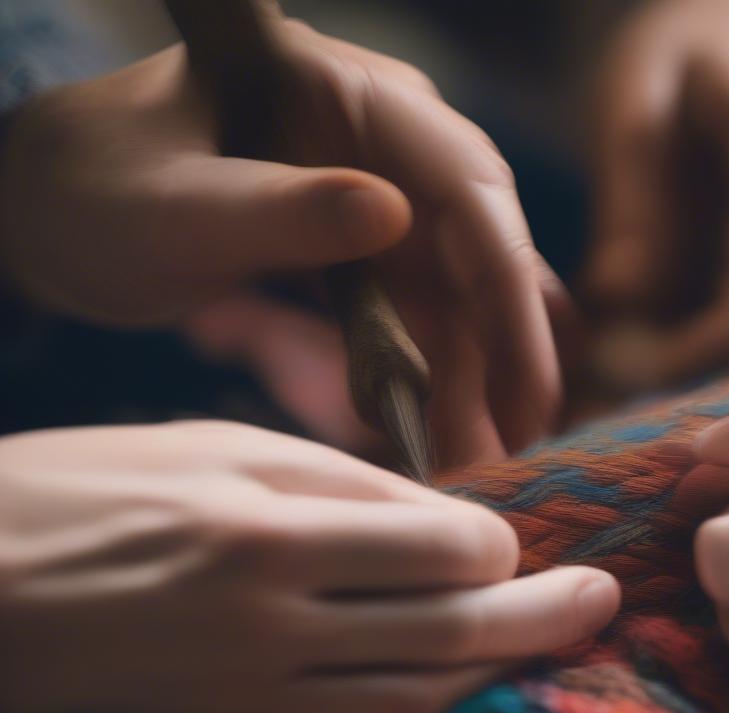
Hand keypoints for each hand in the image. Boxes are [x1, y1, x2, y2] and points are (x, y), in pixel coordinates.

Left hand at [0, 22, 567, 466]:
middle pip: (484, 253)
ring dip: (474, 382)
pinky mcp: (375, 257)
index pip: (470, 188)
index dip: (509, 292)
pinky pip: (428, 322)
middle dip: (501, 357)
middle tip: (505, 453)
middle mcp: (393, 148)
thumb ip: (279, 209)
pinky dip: (436, 380)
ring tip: (470, 461)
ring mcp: (388, 205)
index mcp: (354, 97)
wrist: (62, 207)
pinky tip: (432, 434)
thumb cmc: (101, 189)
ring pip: (466, 298)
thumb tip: (394, 217)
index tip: (528, 389)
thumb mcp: (177, 205)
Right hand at [0, 423, 618, 712]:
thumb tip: (443, 516)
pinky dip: (429, 701)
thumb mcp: (210, 446)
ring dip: (498, 666)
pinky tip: (469, 680)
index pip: (437, 548)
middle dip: (541, 615)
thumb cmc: (84, 490)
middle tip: (605, 599)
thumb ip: (337, 480)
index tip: (507, 536)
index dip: (491, 543)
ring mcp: (257, 683)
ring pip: (417, 687)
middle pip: (449, 627)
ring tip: (556, 641)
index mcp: (270, 528)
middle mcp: (275, 617)